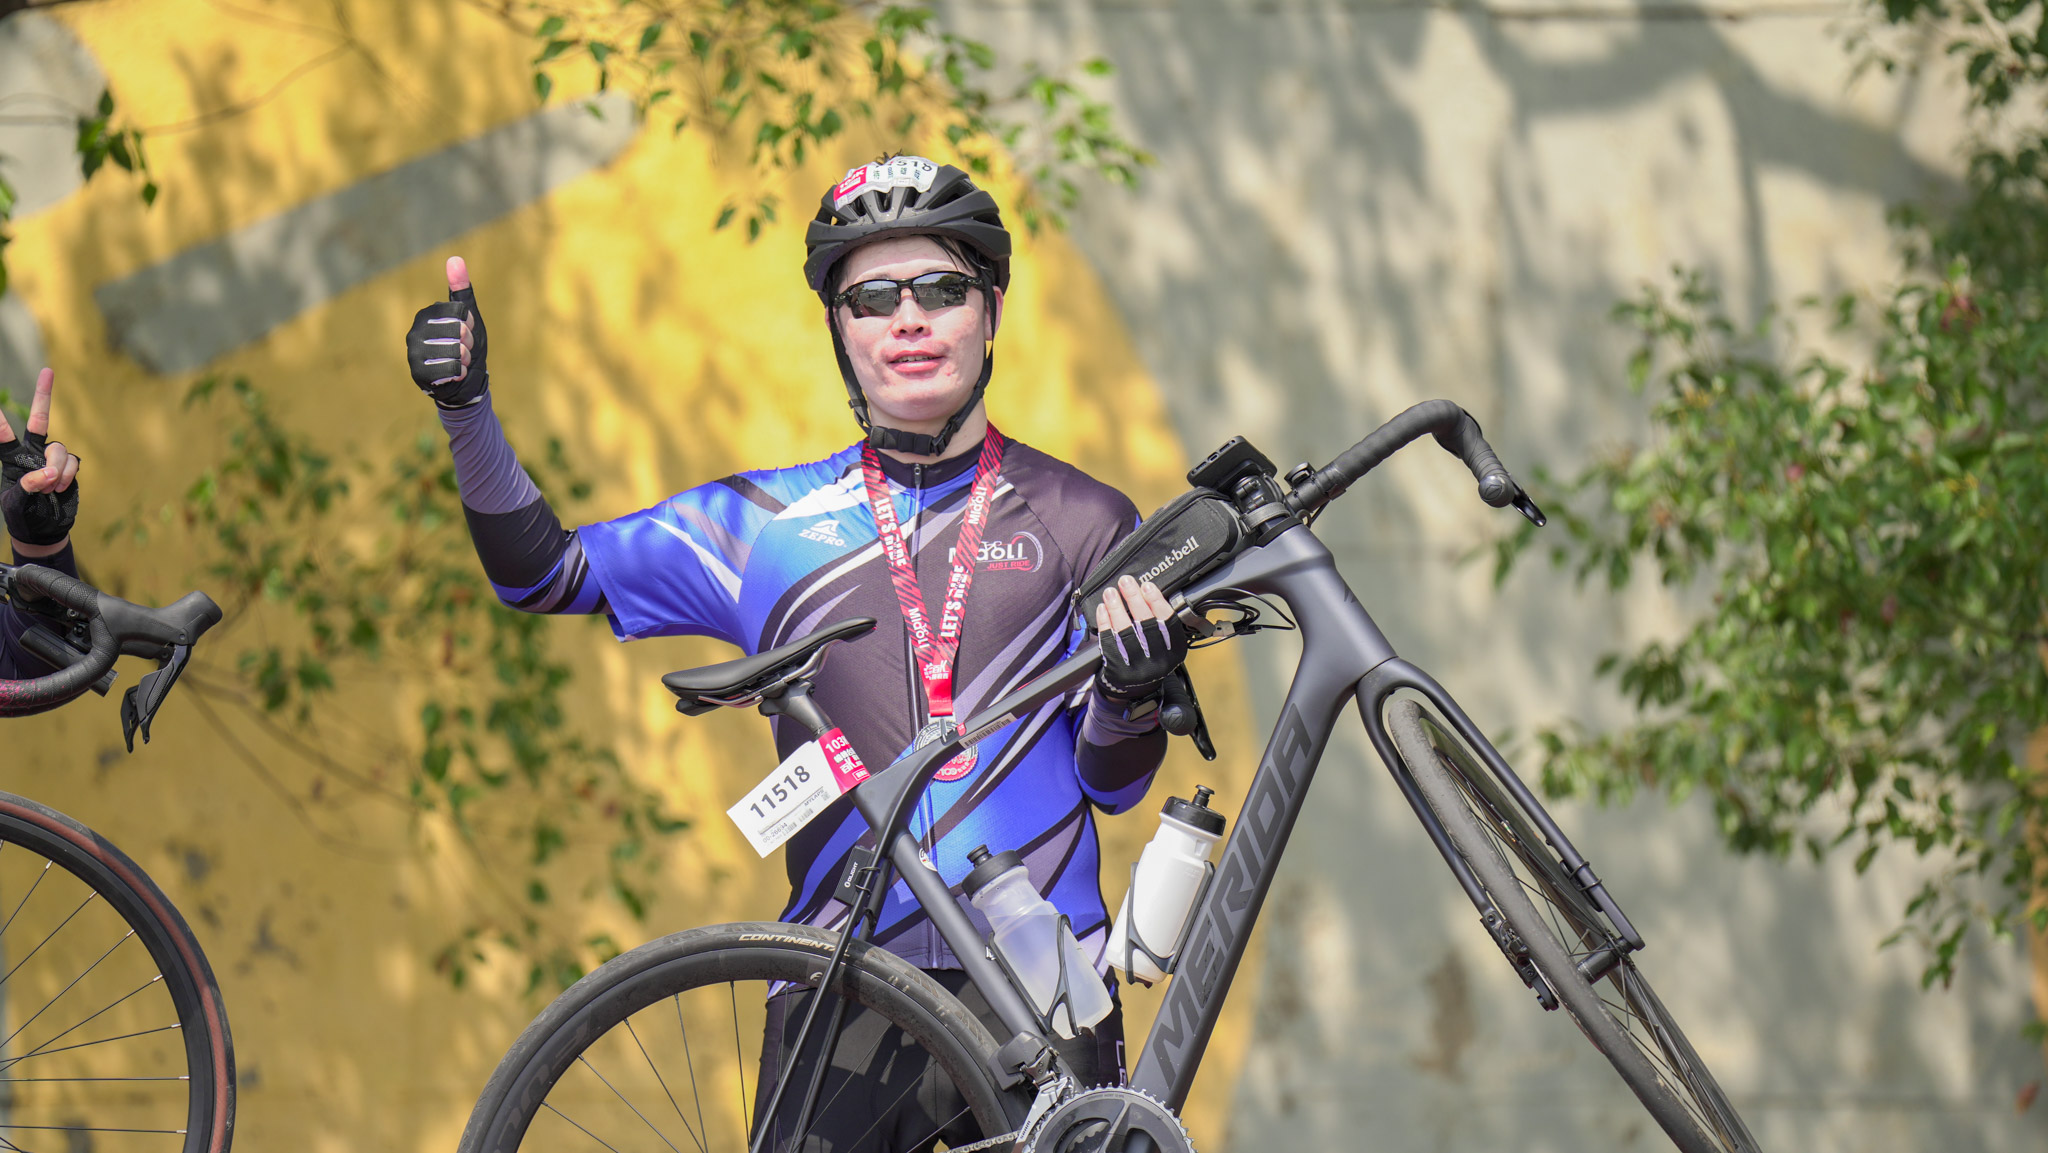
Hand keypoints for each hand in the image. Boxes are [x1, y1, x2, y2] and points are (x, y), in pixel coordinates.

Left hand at [0, 368, 79, 553]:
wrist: (44, 528)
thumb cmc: (22, 514)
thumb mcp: (15, 502)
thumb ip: (28, 485)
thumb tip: (48, 472)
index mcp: (10, 459)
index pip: (1, 434)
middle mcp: (32, 452)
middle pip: (40, 419)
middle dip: (43, 395)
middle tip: (48, 371)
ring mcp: (52, 459)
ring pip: (58, 449)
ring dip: (56, 469)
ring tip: (50, 488)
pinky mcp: (69, 467)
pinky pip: (71, 462)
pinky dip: (66, 475)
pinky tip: (60, 488)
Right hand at [405, 255, 490, 407]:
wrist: (462, 382)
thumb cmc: (465, 345)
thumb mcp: (468, 317)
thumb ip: (461, 289)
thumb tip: (455, 258)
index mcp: (426, 314)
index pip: (461, 311)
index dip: (471, 324)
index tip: (466, 331)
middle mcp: (414, 331)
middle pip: (459, 331)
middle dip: (469, 343)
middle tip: (462, 350)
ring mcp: (414, 353)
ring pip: (456, 351)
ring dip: (465, 359)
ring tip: (457, 362)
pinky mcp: (418, 373)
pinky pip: (451, 369)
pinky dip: (459, 373)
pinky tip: (453, 374)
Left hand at [1094, 576, 1186, 700]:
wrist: (1134, 688)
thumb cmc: (1150, 657)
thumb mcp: (1165, 644)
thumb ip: (1162, 623)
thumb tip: (1147, 591)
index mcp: (1174, 651)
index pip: (1168, 622)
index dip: (1157, 602)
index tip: (1147, 586)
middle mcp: (1158, 661)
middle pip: (1145, 624)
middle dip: (1134, 600)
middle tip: (1126, 581)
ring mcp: (1137, 666)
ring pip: (1125, 632)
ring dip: (1116, 608)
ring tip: (1110, 592)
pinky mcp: (1118, 669)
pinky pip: (1109, 641)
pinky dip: (1105, 622)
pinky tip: (1103, 609)